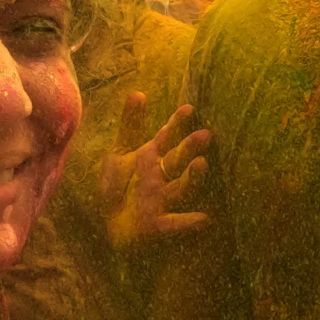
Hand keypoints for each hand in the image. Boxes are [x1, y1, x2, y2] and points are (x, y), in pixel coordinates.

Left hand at [101, 92, 211, 255]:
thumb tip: (138, 92)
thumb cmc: (120, 188)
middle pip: (177, 160)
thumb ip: (130, 125)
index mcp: (151, 158)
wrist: (112, 226)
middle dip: (189, 148)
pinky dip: (188, 222)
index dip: (176, 124)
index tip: (189, 108)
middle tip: (206, 134)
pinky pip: (174, 223)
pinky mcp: (158, 224)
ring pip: (180, 188)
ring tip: (202, 164)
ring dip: (192, 178)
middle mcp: (161, 177)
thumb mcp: (120, 154)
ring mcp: (162, 200)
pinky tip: (205, 218)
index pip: (165, 137)